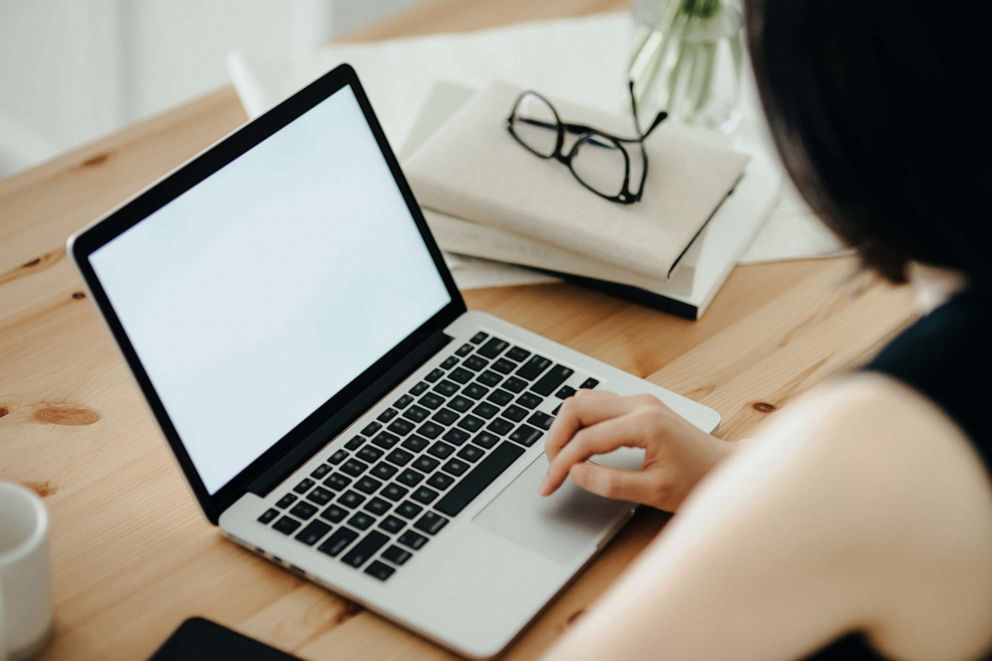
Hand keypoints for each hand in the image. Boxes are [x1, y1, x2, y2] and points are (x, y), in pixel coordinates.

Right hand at [540, 390, 732, 511]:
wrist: (726, 469)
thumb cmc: (698, 481)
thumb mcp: (655, 492)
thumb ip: (611, 483)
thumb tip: (576, 473)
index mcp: (645, 424)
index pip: (587, 440)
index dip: (561, 464)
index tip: (549, 486)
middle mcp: (640, 404)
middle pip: (578, 407)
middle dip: (556, 438)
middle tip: (551, 468)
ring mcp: (640, 401)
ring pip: (585, 400)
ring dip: (567, 426)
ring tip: (561, 458)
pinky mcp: (640, 405)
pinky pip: (599, 404)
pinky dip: (581, 422)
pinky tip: (579, 445)